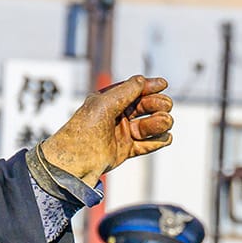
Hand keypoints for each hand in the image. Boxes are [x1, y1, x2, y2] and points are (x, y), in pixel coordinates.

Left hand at [39, 75, 173, 184]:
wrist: (75, 162)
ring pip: (148, 125)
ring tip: (165, 122)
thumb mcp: (104, 104)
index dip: (149, 86)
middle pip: (144, 107)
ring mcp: (121, 133)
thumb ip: (125, 91)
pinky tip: (166, 137)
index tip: (163, 84)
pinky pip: (146, 144)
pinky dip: (158, 141)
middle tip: (165, 106)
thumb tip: (142, 80)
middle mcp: (115, 116)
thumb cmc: (84, 130)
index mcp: (108, 102)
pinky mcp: (125, 150)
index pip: (133, 91)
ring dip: (159, 122)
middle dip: (156, 104)